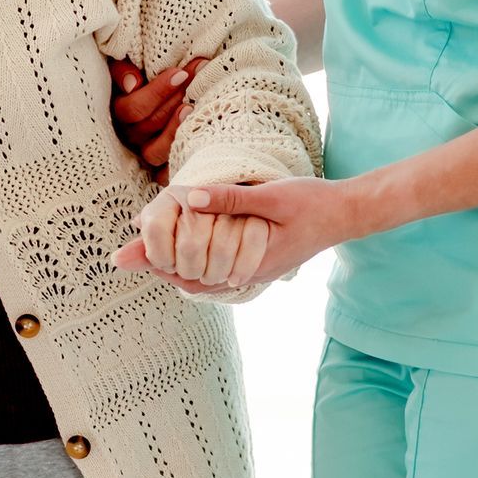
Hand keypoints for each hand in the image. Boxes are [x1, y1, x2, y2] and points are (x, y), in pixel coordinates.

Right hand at [107, 56, 208, 183]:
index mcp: (119, 113)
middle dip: (173, 101)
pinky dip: (179, 160)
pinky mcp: (159, 170)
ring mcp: (144, 154)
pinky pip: (165, 174)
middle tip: (196, 82)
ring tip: (192, 108)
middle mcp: (129, 136)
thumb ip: (123, 69)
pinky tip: (194, 140)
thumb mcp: (130, 66)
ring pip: (155, 152)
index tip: (180, 73)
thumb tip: (133, 84)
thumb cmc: (147, 76)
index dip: (156, 92)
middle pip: (147, 126)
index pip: (132, 109)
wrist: (172, 91)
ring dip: (174, 129)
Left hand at [116, 177, 357, 290]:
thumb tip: (189, 198)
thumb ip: (230, 198)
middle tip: (129, 255)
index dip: (159, 262)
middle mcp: (248, 274)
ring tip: (151, 253)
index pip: (191, 273)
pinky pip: (221, 272)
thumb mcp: (270, 196)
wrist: (347, 215)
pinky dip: (200, 264)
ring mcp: (255, 271)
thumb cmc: (312, 204)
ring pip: (207, 279)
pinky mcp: (260, 263)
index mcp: (248, 263)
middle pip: (194, 281)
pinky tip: (190, 250)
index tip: (130, 255)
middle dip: (162, 267)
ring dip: (179, 267)